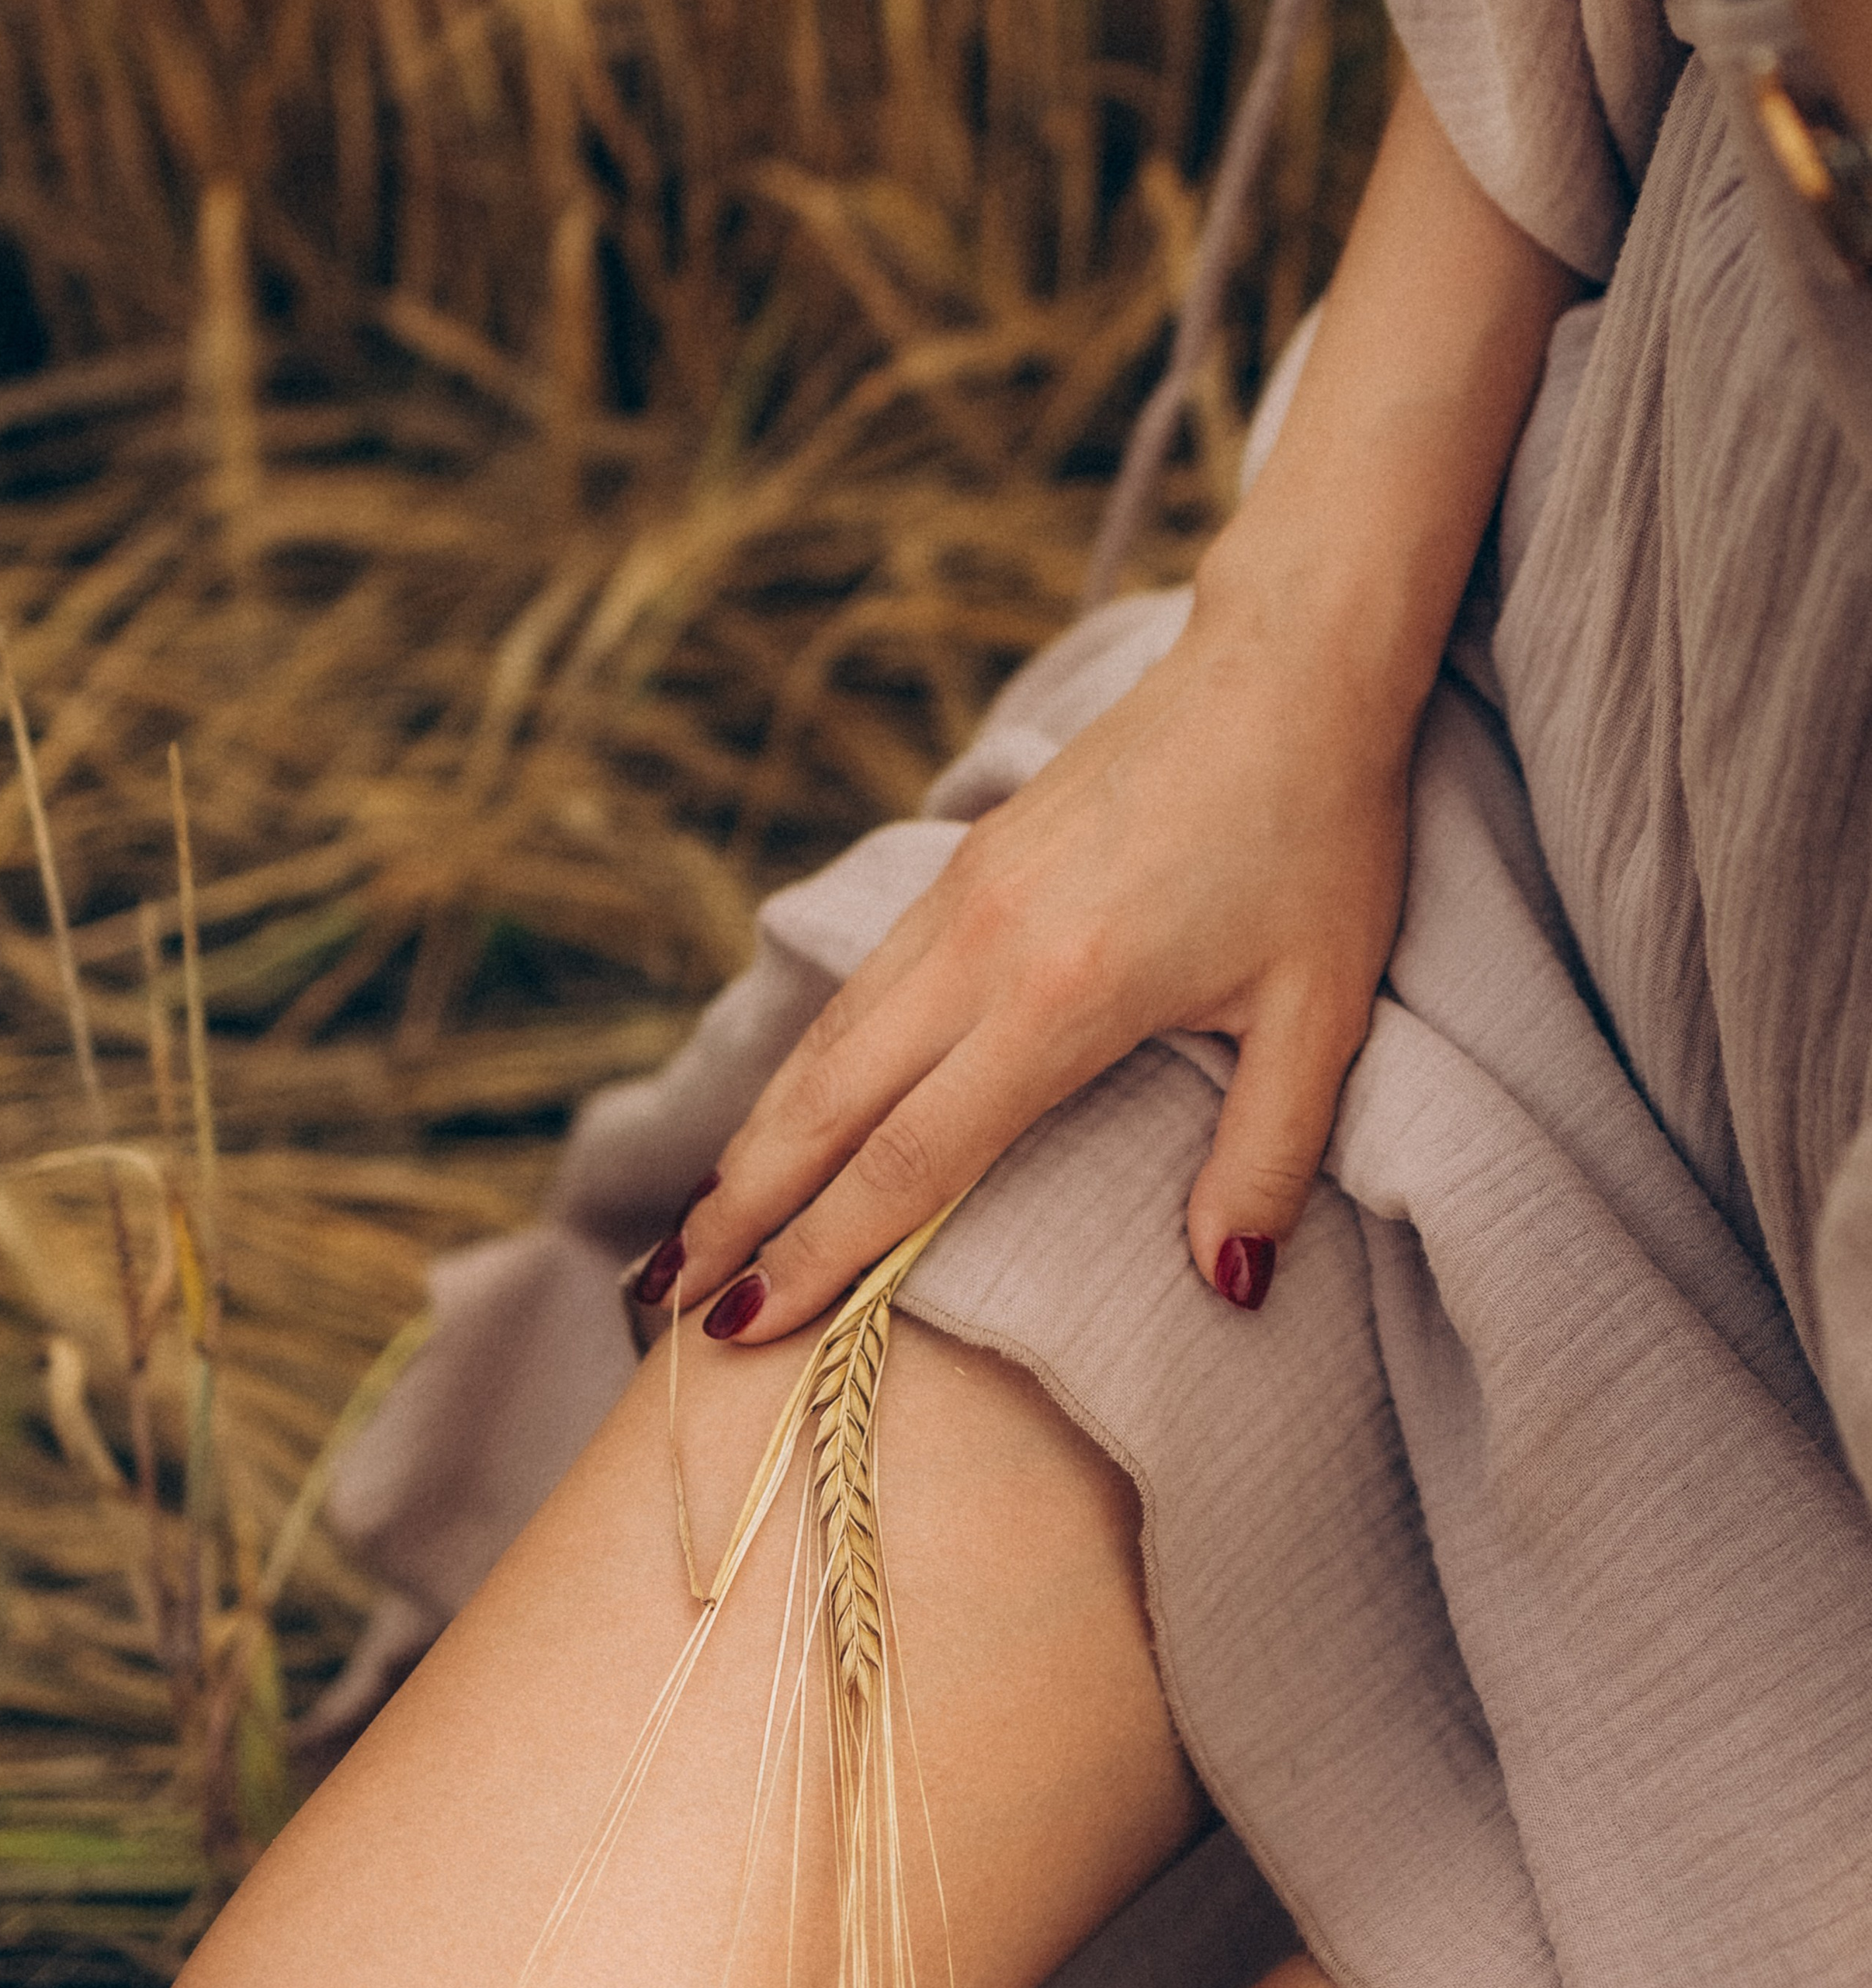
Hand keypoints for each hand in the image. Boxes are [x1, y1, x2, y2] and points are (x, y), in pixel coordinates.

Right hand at [662, 549, 1415, 1342]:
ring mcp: (958, 901)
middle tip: (667, 1300)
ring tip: (694, 1228)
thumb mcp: (1319, 1012)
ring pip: (824, 1044)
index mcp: (1063, 997)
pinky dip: (801, 1072)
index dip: (822, 1249)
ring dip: (751, 1142)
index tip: (747, 1323)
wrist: (1287, 664)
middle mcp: (982, 948)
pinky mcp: (960, 868)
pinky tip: (778, 1123)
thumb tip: (1230, 1285)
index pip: (909, 1158)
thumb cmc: (1318, 841)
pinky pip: (857, 994)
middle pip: (827, 1105)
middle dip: (739, 1209)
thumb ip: (1266, 1159)